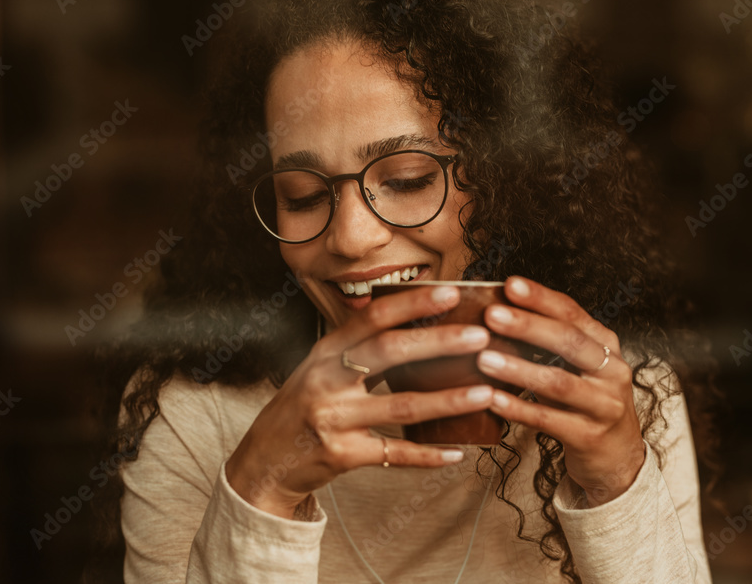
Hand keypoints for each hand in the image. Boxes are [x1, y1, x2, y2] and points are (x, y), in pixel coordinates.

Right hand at [225, 285, 495, 518]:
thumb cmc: (303, 406)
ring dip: (448, 400)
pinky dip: (428, 455)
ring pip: (401, 405)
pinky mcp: (342, 454)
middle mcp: (326, 380)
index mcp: (325, 352)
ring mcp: (333, 418)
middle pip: (389, 353)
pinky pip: (394, 453)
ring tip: (486, 392)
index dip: (412, 303)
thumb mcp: (321, 368)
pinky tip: (457, 452)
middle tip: (480, 336)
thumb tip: (420, 326)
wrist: (265, 460)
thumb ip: (359, 350)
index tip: (450, 291)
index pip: (372, 318)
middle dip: (438, 342)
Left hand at [477, 277, 645, 506]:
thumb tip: (496, 312)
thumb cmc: (584, 400)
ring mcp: (604, 406)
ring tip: (484, 358)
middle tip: (492, 315)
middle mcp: (612, 371)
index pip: (572, 313)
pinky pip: (548, 420)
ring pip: (558, 383)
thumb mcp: (576, 366)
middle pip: (569, 342)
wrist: (617, 455)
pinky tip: (492, 399)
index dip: (541, 298)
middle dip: (528, 326)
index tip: (509, 285)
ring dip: (518, 369)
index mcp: (606, 344)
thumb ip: (547, 342)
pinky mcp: (589, 437)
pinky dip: (518, 408)